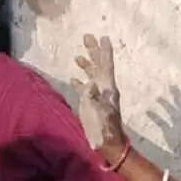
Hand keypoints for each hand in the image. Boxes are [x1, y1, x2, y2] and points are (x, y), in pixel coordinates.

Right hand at [71, 34, 125, 152]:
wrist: (107, 143)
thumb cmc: (104, 128)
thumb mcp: (98, 112)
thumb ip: (93, 98)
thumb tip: (89, 84)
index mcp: (108, 88)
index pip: (106, 65)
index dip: (104, 51)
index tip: (103, 37)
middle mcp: (104, 89)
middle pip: (99, 65)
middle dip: (93, 51)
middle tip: (87, 37)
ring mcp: (97, 96)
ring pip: (92, 75)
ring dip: (86, 65)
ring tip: (78, 56)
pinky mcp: (91, 104)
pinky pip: (85, 89)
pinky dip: (79, 82)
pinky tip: (73, 78)